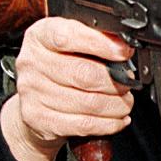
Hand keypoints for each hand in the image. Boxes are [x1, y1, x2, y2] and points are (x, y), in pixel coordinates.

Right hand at [0, 17, 134, 160]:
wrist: (35, 97)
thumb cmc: (61, 63)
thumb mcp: (74, 41)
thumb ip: (96, 38)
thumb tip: (124, 45)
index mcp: (40, 36)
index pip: (69, 37)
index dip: (101, 44)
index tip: (124, 51)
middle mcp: (31, 63)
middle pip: (84, 74)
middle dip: (116, 81)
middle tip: (129, 82)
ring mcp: (33, 93)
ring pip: (89, 103)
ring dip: (117, 104)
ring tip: (125, 102)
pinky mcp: (39, 119)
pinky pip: (84, 124)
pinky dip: (109, 123)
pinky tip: (117, 118)